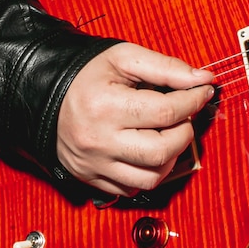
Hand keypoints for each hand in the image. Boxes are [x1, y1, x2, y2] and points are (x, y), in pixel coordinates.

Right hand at [56, 42, 214, 195]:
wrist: (44, 94)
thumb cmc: (87, 75)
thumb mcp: (125, 58)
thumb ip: (168, 68)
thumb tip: (204, 80)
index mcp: (105, 106)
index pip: (167, 112)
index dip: (193, 101)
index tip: (202, 93)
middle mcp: (98, 140)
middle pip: (163, 151)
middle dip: (184, 133)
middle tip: (182, 117)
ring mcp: (94, 164)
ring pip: (151, 177)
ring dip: (170, 157)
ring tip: (166, 134)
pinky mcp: (91, 179)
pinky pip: (132, 189)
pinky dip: (149, 172)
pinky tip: (147, 150)